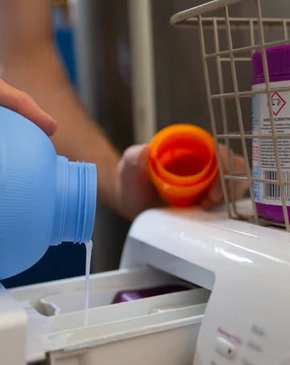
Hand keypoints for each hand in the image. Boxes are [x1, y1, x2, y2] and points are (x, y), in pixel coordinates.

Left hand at [117, 142, 247, 220]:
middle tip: (210, 201)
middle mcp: (204, 162)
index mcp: (189, 148)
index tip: (214, 184)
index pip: (218, 149)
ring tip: (206, 208)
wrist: (130, 203)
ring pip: (235, 183)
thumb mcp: (128, 170)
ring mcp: (209, 181)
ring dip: (229, 196)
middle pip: (234, 166)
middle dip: (230, 184)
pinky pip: (227, 202)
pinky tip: (207, 216)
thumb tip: (145, 150)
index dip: (224, 162)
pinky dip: (224, 208)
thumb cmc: (131, 182)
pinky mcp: (209, 199)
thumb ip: (132, 159)